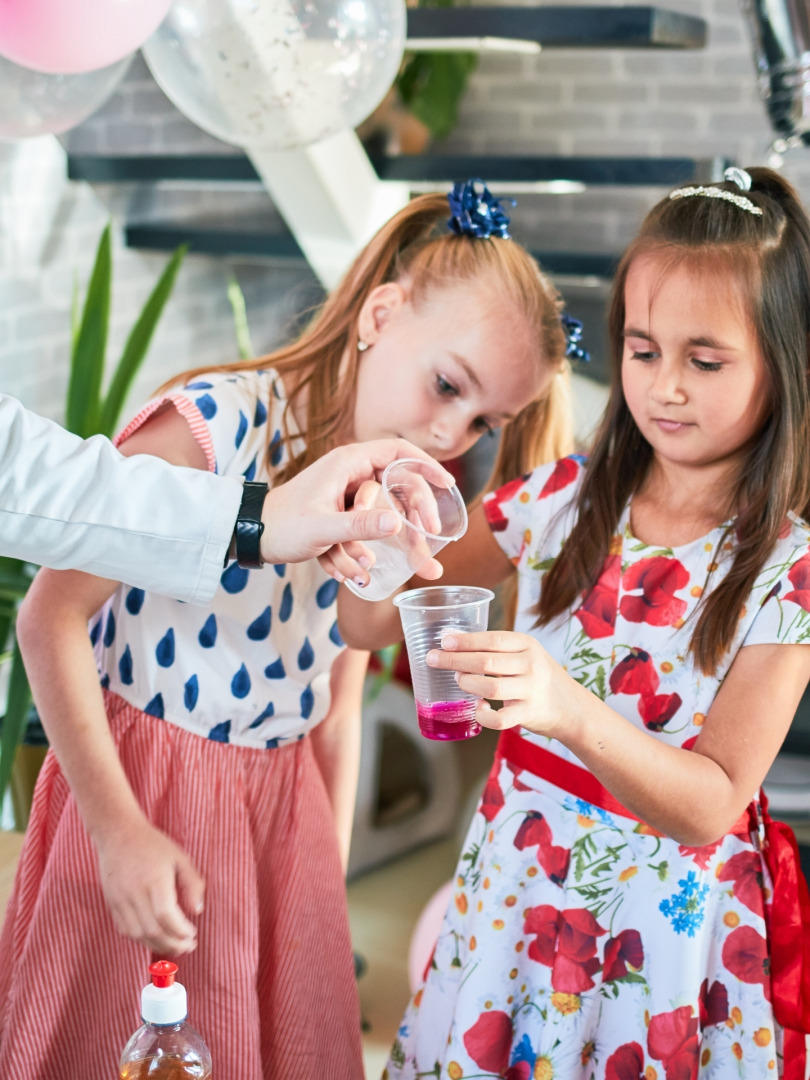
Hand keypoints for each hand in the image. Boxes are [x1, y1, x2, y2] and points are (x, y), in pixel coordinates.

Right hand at [95, 819, 203, 954]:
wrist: (117, 833)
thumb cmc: (152, 844)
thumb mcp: (180, 857)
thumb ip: (192, 883)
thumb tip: (197, 911)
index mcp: (155, 880)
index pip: (167, 916)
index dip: (181, 931)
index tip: (193, 933)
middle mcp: (135, 893)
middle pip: (153, 930)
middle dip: (173, 944)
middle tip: (188, 946)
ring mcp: (120, 900)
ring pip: (138, 935)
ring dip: (158, 945)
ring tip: (175, 946)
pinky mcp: (111, 904)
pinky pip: (126, 930)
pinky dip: (142, 939)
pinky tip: (156, 937)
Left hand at [260, 439, 453, 579]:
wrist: (250, 536)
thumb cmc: (281, 525)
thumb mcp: (322, 528)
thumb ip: (360, 525)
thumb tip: (397, 523)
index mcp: (349, 464)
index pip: (399, 452)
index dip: (426, 465)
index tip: (446, 484)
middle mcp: (351, 475)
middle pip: (397, 492)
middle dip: (410, 524)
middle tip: (427, 544)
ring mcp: (347, 496)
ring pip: (379, 519)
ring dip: (372, 549)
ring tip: (361, 571)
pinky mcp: (341, 515)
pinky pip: (361, 533)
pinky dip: (353, 554)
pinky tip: (340, 571)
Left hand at [427, 630, 568, 736]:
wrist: (571, 706)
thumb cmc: (537, 676)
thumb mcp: (525, 654)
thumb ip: (496, 650)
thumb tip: (451, 643)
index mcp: (527, 644)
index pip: (492, 639)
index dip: (466, 640)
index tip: (444, 641)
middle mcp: (531, 665)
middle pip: (486, 661)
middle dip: (455, 660)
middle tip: (434, 660)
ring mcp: (531, 690)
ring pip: (491, 688)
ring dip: (467, 684)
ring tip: (459, 682)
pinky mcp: (529, 714)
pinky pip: (499, 719)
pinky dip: (482, 715)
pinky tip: (477, 708)